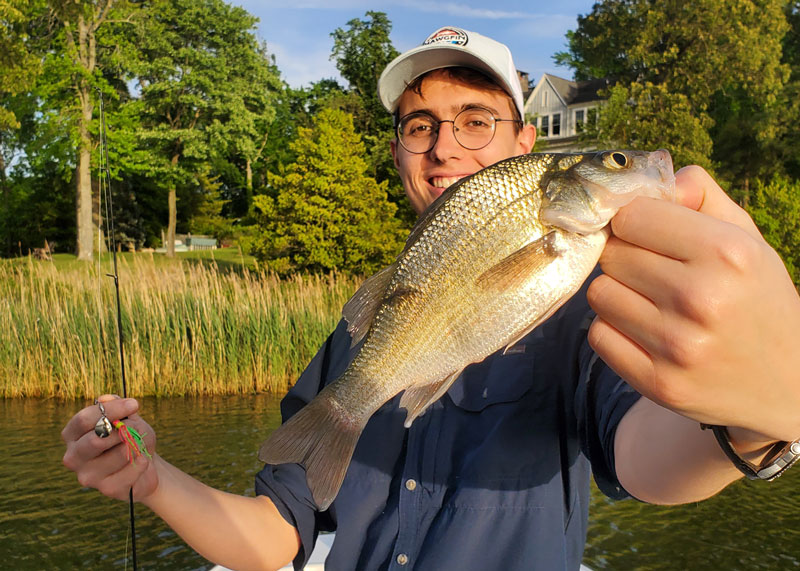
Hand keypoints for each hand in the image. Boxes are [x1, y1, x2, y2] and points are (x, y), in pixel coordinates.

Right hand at [62, 394, 158, 500]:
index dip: (111, 409)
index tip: (134, 404)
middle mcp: (73, 457)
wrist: (144, 466)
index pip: (83, 420)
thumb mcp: (127, 418)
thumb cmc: (130, 437)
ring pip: (119, 454)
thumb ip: (116, 407)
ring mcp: (88, 476)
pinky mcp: (106, 489)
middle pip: (94, 440)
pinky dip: (143, 461)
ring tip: (140, 444)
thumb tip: (105, 398)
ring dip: (137, 444)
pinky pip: (131, 469)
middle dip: (122, 430)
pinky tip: (142, 460)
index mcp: (72, 435)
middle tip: (137, 427)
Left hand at [587, 166, 799, 442]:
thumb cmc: (758, 300)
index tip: (647, 235)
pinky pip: (599, 336)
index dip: (634, 223)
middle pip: (611, 255)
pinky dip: (614, 332)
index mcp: (727, 253)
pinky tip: (646, 333)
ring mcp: (678, 345)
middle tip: (653, 273)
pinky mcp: (658, 383)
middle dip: (626, 259)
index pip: (631, 216)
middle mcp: (701, 298)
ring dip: (618, 295)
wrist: (787, 384)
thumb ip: (702, 196)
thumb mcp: (747, 240)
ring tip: (651, 304)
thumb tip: (659, 177)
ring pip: (599, 294)